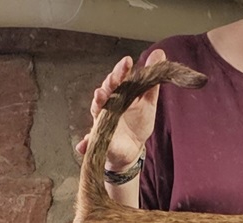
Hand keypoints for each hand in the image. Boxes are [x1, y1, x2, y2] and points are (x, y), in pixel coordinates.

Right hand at [75, 49, 166, 170]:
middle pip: (106, 91)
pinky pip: (89, 142)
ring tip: (99, 95)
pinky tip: (82, 144)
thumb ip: (151, 80)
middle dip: (109, 84)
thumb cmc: (137, 122)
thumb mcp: (147, 102)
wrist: (132, 148)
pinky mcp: (99, 140)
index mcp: (118, 95)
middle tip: (115, 77)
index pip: (119, 80)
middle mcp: (107, 106)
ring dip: (97, 103)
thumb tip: (160, 53)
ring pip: (97, 111)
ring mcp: (101, 122)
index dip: (122, 71)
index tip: (128, 61)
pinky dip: (85, 143)